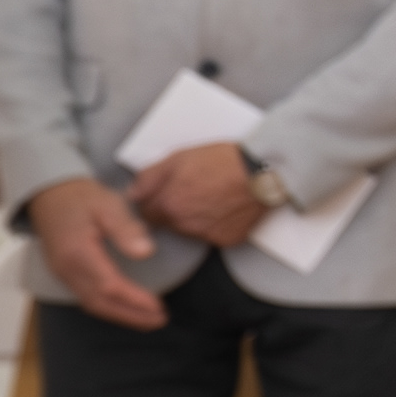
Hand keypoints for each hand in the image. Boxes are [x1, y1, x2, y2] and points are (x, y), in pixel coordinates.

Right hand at [27, 177, 166, 329]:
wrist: (49, 195)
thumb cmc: (82, 198)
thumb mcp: (108, 204)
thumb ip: (126, 228)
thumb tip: (145, 252)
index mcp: (78, 252)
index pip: (109, 286)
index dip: (135, 300)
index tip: (159, 307)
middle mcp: (66, 269)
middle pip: (100, 303)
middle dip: (131, 316)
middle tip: (160, 320)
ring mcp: (62, 274)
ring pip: (92, 304)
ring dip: (121, 315)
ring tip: (149, 319)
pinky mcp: (64, 274)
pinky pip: (86, 298)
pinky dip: (108, 307)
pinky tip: (127, 308)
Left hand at [128, 139, 266, 247]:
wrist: (262, 172)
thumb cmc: (224, 161)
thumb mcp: (179, 157)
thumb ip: (149, 177)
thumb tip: (133, 193)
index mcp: (167, 204)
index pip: (146, 213)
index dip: (154, 200)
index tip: (165, 193)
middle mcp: (183, 224)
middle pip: (167, 222)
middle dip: (174, 209)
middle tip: (193, 191)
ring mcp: (205, 234)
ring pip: (189, 230)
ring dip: (195, 218)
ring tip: (213, 197)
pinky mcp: (226, 239)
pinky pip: (214, 235)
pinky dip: (217, 224)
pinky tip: (226, 207)